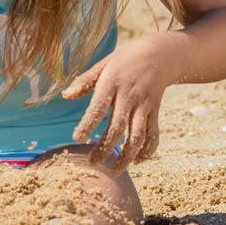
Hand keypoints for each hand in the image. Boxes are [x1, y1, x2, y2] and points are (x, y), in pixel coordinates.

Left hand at [64, 36, 173, 170]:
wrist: (161, 54)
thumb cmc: (126, 59)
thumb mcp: (104, 64)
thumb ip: (84, 81)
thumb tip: (65, 96)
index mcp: (113, 83)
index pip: (98, 107)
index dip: (88, 124)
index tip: (77, 138)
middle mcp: (130, 97)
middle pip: (118, 128)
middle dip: (105, 148)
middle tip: (92, 163)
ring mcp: (145, 106)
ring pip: (138, 137)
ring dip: (127, 156)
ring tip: (114, 171)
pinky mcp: (155, 112)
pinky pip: (153, 135)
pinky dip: (147, 151)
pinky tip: (137, 161)